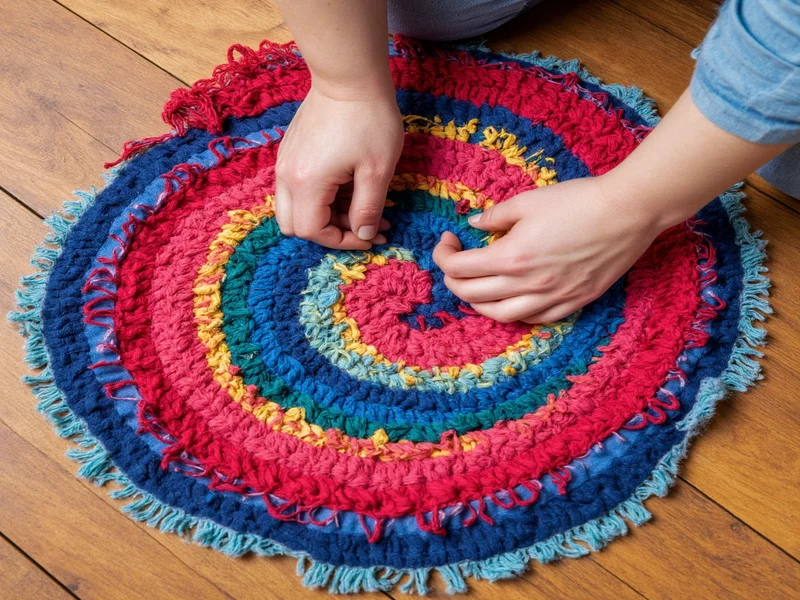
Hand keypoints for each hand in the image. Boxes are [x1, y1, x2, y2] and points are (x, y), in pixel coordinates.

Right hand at [275, 84, 403, 248]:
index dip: (342, 241)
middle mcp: (286, 175)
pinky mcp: (291, 150)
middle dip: (328, 231)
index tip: (370, 235)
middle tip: (361, 224)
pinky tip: (348, 185)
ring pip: (294, 207)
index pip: (312, 231)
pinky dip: (319, 196)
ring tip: (360, 204)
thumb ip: (368, 208)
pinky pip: (296, 186)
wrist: (348, 75)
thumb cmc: (368, 118)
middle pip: (294, 225)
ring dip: (325, 214)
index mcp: (306, 183)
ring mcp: (285, 161)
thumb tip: (365, 234)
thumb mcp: (377, 170)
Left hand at [432, 176, 663, 323]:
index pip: (459, 268)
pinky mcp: (572, 302)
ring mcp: (551, 297)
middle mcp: (527, 284)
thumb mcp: (528, 201)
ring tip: (475, 286)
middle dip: (452, 279)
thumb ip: (496, 216)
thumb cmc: (578, 201)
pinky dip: (514, 312)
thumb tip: (474, 224)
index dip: (444, 256)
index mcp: (512, 257)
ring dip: (478, 302)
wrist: (628, 212)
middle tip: (454, 263)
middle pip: (472, 295)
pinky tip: (511, 299)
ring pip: (499, 314)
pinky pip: (534, 319)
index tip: (448, 241)